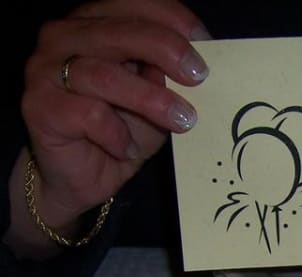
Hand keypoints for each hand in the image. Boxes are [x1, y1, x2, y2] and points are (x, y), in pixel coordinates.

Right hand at [12, 0, 209, 252]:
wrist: (83, 177)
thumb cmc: (121, 132)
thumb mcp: (155, 101)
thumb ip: (168, 77)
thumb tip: (198, 64)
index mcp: (95, 24)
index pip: (133, 4)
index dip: (172, 19)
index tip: (205, 42)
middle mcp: (65, 38)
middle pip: (120, 31)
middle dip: (166, 50)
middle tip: (198, 77)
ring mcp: (46, 70)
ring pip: (104, 75)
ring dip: (151, 99)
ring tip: (182, 121)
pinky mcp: (39, 106)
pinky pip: (88, 114)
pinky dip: (117, 134)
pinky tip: (128, 149)